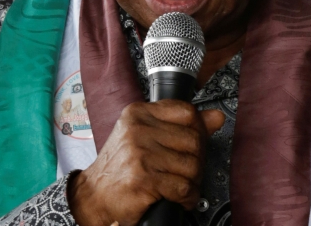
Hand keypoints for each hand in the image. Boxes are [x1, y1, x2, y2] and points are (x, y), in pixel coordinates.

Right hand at [68, 100, 225, 225]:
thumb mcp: (146, 136)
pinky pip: (183, 187)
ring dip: (192, 181)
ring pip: (192, 165)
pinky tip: (179, 197)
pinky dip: (187, 197)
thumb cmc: (119, 166)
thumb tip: (217, 117)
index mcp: (139, 113)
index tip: (194, 143)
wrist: (93, 195)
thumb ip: (181, 125)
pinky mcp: (144, 179)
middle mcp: (138, 130)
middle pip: (194, 140)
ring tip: (180, 184)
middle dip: (196, 160)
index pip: (187, 112)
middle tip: (186, 170)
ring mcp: (140, 154)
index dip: (198, 130)